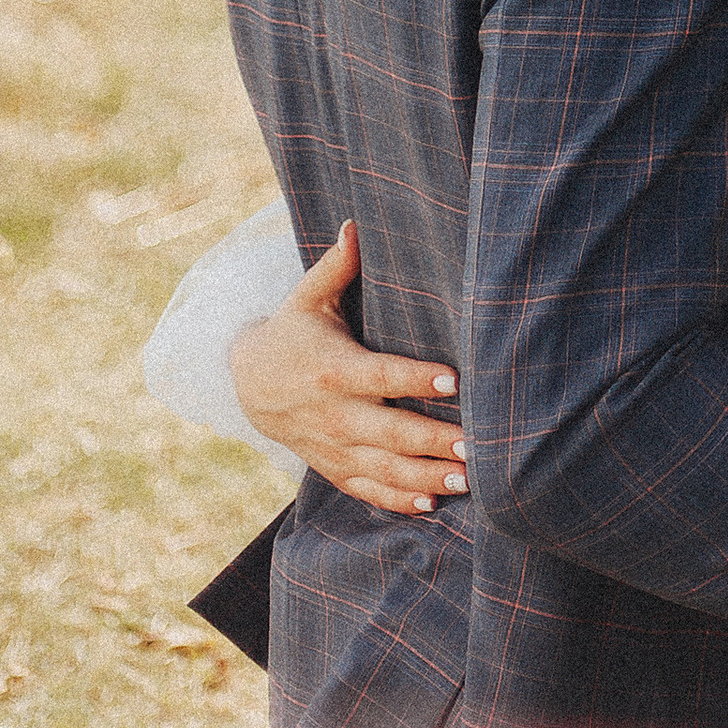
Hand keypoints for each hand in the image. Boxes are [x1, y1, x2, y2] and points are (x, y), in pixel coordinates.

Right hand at [226, 220, 466, 518]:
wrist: (249, 385)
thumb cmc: (293, 331)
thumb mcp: (307, 296)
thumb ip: (337, 265)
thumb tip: (356, 225)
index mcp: (333, 370)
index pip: (380, 376)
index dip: (415, 378)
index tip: (454, 379)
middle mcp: (334, 415)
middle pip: (389, 432)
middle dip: (433, 440)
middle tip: (477, 443)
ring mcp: (333, 448)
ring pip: (384, 469)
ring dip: (426, 476)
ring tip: (469, 477)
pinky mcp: (333, 468)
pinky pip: (367, 490)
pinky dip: (399, 500)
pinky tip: (433, 503)